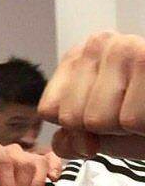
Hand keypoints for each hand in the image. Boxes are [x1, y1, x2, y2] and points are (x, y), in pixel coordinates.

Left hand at [0, 143, 61, 185]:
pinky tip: (54, 180)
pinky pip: (51, 159)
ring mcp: (25, 155)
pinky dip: (55, 168)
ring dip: (36, 184)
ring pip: (37, 162)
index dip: (7, 179)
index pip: (1, 158)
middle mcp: (8, 151)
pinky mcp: (39, 161)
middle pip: (21, 162)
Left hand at [39, 31, 144, 158]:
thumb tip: (75, 142)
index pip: (50, 111)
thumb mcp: (99, 133)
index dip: (76, 129)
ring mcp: (128, 48)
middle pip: (72, 117)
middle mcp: (99, 43)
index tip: (105, 116)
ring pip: (98, 120)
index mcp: (78, 57)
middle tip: (133, 113)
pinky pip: (131, 120)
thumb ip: (71, 139)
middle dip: (103, 129)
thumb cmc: (144, 122)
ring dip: (128, 128)